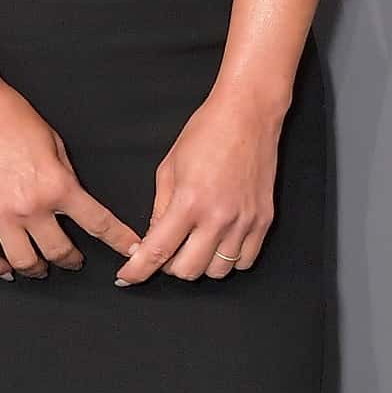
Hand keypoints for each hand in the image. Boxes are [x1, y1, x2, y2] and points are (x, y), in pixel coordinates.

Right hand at [0, 74, 139, 279]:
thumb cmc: (10, 115)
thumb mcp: (54, 142)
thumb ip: (65, 176)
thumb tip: (70, 200)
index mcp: (57, 185)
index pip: (98, 223)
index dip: (118, 241)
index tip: (130, 252)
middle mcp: (30, 206)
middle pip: (59, 252)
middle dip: (72, 261)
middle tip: (74, 261)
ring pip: (24, 262)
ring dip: (36, 269)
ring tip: (39, 267)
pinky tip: (4, 268)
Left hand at [114, 88, 282, 284]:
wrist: (248, 114)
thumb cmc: (206, 133)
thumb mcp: (169, 168)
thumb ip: (159, 209)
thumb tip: (151, 241)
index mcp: (189, 201)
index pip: (158, 250)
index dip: (138, 271)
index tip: (127, 277)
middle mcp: (218, 216)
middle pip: (188, 271)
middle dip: (170, 266)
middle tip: (167, 249)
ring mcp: (244, 221)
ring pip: (218, 272)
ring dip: (201, 264)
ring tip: (196, 244)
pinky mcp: (264, 221)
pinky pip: (245, 261)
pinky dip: (229, 259)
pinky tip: (220, 242)